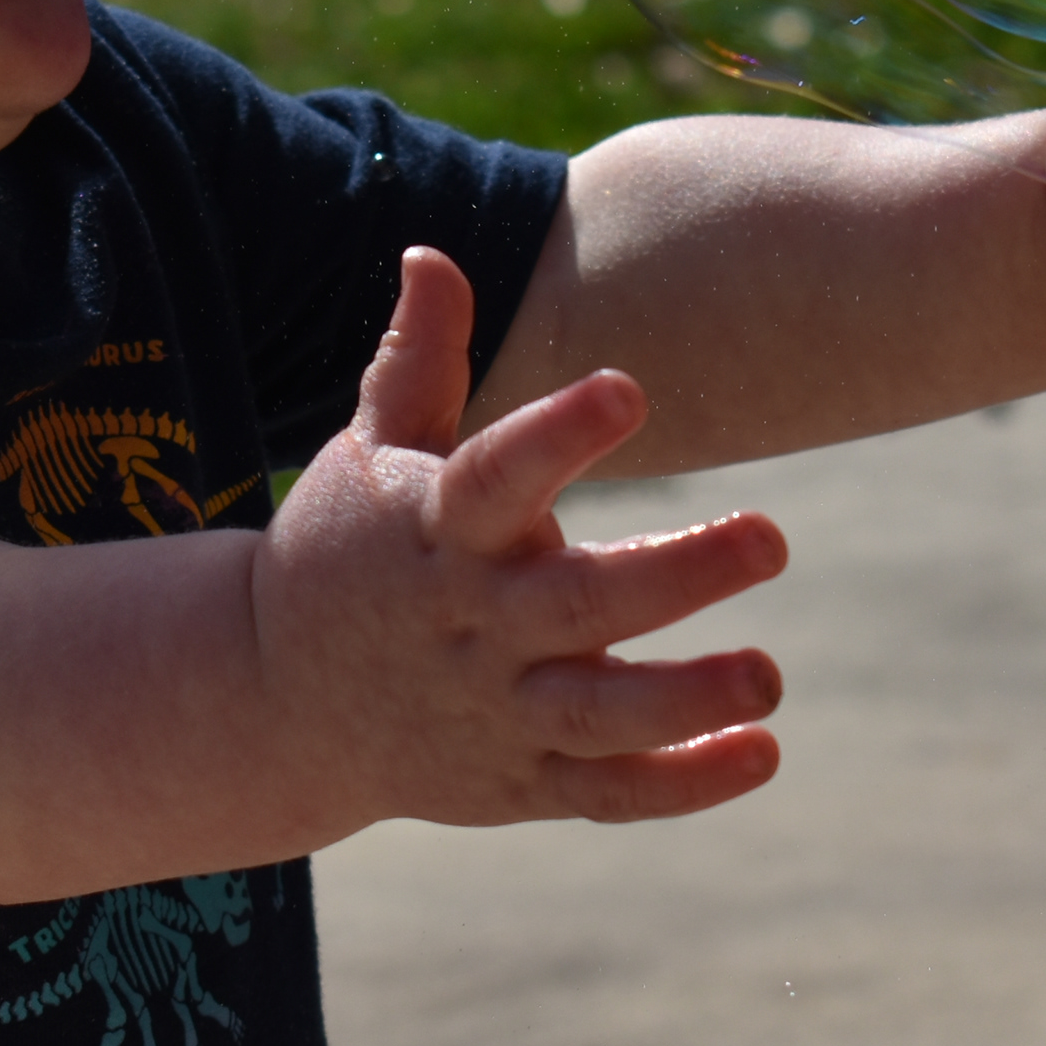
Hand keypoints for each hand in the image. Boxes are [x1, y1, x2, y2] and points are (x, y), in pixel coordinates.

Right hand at [252, 248, 786, 829]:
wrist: (272, 702)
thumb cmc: (347, 551)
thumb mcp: (370, 452)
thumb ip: (418, 360)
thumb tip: (433, 252)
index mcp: (438, 532)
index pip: (496, 477)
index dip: (557, 435)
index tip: (628, 389)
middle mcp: (472, 625)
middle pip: (578, 605)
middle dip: (676, 576)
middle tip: (773, 537)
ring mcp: (496, 712)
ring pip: (598, 716)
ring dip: (684, 701)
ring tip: (769, 678)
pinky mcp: (518, 781)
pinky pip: (605, 793)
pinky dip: (681, 784)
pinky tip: (760, 752)